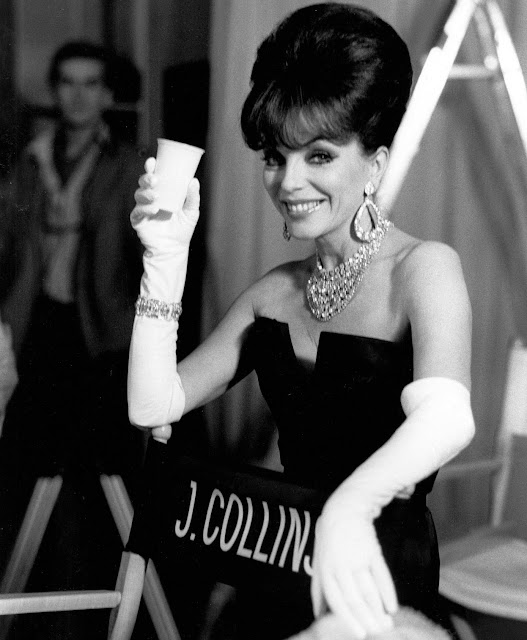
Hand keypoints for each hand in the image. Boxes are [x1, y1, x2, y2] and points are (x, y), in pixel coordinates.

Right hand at [131, 157, 199, 256]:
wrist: (174, 248)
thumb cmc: (182, 229)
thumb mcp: (191, 212)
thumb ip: (193, 197)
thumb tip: (194, 180)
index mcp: (162, 192)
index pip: (154, 176)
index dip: (151, 167)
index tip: (152, 161)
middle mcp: (150, 198)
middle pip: (143, 183)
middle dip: (146, 178)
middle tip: (155, 179)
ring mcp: (143, 208)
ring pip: (139, 195)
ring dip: (146, 193)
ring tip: (156, 196)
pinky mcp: (138, 220)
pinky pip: (138, 211)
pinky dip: (145, 208)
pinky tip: (154, 209)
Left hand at [311, 493, 397, 639]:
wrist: (344, 508)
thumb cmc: (329, 537)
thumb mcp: (319, 559)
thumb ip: (319, 587)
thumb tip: (318, 613)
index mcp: (325, 569)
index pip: (336, 599)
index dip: (347, 618)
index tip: (359, 634)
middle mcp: (340, 564)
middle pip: (353, 597)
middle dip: (365, 618)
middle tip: (376, 634)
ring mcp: (356, 556)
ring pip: (368, 588)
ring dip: (377, 608)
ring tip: (386, 625)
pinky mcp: (372, 550)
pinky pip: (381, 573)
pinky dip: (387, 591)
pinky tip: (392, 606)